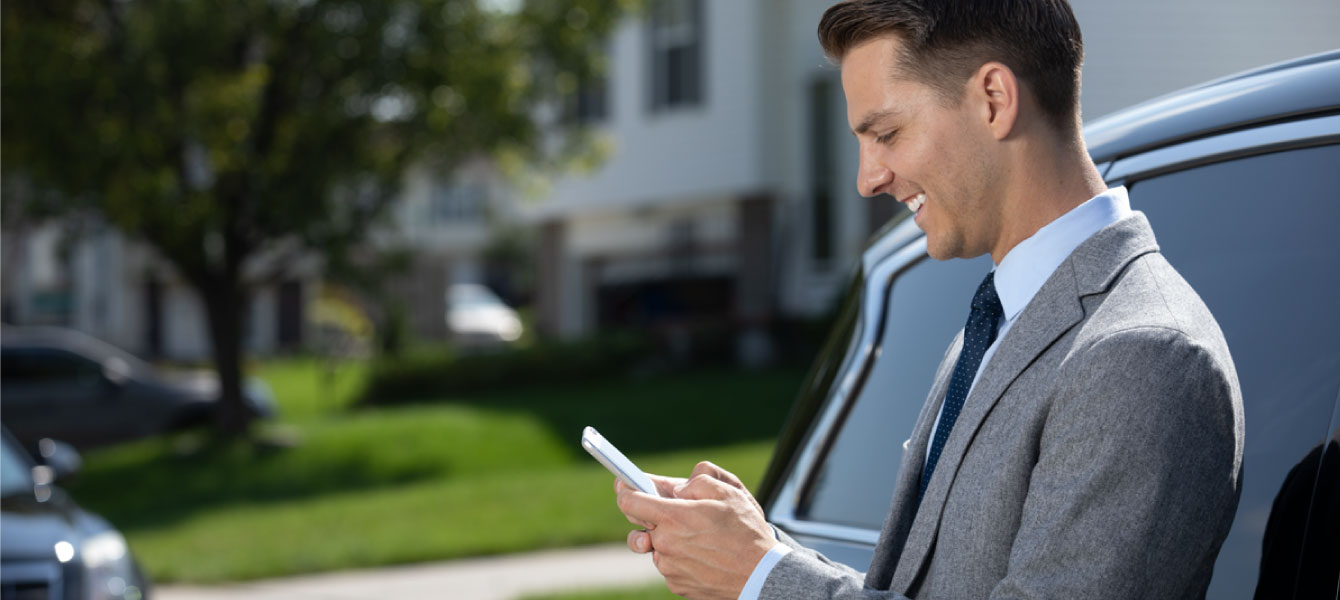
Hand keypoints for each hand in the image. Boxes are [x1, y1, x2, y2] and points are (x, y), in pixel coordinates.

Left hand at [616, 462, 774, 598]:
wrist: (762, 576)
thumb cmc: (747, 532)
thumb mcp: (728, 492)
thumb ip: (697, 481)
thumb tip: (678, 488)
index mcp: (674, 517)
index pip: (630, 502)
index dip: (625, 490)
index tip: (623, 485)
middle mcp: (665, 544)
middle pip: (643, 525)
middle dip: (655, 516)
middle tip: (678, 512)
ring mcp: (669, 567)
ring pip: (657, 545)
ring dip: (670, 538)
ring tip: (700, 538)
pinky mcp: (676, 584)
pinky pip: (669, 564)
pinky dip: (680, 557)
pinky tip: (704, 555)